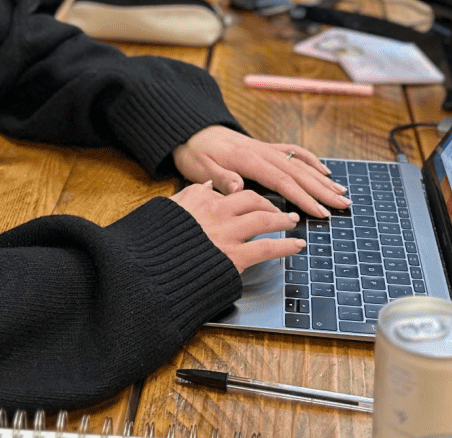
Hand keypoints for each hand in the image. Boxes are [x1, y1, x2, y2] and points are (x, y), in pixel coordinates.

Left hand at [171, 125, 350, 218]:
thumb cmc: (194, 152)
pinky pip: (292, 152)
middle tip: (343, 205)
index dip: (302, 198)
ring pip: (299, 163)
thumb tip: (237, 188)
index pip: (282, 181)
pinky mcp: (264, 147)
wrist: (190, 129)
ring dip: (321, 178)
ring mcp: (265, 148)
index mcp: (248, 159)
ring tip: (342, 192)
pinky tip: (323, 169)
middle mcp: (261, 152)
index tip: (320, 212)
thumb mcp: (200, 168)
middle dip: (322, 190)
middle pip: (298, 172)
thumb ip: (220, 178)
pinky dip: (310, 159)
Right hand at [171, 180, 304, 271]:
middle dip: (269, 205)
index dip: (247, 198)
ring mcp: (229, 234)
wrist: (154, 266)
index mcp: (202, 200)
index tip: (254, 203)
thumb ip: (192, 194)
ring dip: (282, 220)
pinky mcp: (235, 257)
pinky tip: (297, 245)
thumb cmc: (159, 239)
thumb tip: (208, 185)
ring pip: (264, 220)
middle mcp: (218, 213)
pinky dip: (286, 245)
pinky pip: (267, 248)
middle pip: (252, 201)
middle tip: (281, 210)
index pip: (231, 193)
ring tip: (293, 222)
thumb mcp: (170, 207)